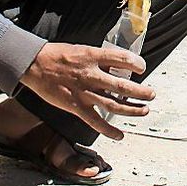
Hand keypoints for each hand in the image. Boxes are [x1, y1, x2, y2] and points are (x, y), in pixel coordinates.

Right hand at [19, 42, 152, 139]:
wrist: (35, 64)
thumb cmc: (58, 55)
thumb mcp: (82, 49)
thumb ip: (100, 59)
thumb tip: (118, 65)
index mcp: (93, 57)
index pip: (123, 59)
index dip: (137, 64)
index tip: (142, 68)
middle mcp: (91, 75)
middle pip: (123, 87)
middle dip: (141, 92)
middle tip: (151, 94)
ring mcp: (84, 92)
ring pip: (114, 105)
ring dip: (132, 110)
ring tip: (144, 110)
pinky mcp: (76, 106)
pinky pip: (95, 121)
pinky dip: (109, 130)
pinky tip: (119, 135)